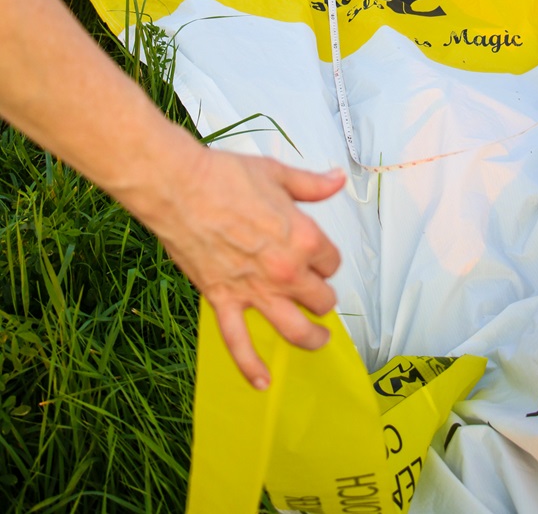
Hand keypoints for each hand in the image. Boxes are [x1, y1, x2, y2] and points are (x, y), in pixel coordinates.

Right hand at [151, 149, 344, 388]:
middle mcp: (285, 271)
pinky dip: (251, 367)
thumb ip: (312, 185)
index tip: (317, 255)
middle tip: (316, 293)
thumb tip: (338, 180)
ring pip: (295, 330)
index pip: (331, 261)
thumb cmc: (225, 177)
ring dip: (311, 339)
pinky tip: (262, 382)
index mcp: (303, 238)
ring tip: (318, 340)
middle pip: (321, 298)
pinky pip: (239, 344)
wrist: (179, 188)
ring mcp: (255, 290)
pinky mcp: (224, 301)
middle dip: (322, 297)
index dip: (325, 258)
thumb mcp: (278, 175)